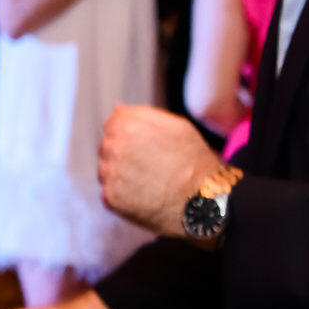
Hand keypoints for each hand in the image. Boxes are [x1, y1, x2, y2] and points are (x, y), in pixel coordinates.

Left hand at [97, 104, 223, 237]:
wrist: (202, 199)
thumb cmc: (193, 161)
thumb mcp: (176, 126)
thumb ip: (143, 114)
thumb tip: (119, 109)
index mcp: (128, 126)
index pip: (112, 125)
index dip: (129, 135)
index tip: (143, 146)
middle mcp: (114, 148)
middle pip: (107, 147)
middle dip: (122, 154)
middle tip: (148, 165)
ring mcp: (110, 174)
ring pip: (106, 170)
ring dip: (120, 174)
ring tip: (147, 181)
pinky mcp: (110, 197)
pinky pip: (109, 192)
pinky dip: (122, 194)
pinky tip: (143, 195)